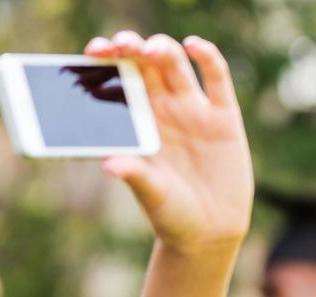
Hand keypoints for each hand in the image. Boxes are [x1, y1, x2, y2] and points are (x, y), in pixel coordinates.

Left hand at [83, 31, 252, 253]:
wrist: (209, 232)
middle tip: (118, 45)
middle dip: (130, 48)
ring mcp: (193, 110)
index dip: (107, 63)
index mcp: (137, 125)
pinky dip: (207, 56)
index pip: (119, 83)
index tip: (92, 52)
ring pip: (175, 65)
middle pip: (144, 65)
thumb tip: (109, 164)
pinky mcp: (223, 116)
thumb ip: (135, 174)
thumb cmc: (171, 214)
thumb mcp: (151, 194)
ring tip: (149, 49)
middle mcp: (163, 111)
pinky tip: (193, 46)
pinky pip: (216, 77)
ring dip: (161, 49)